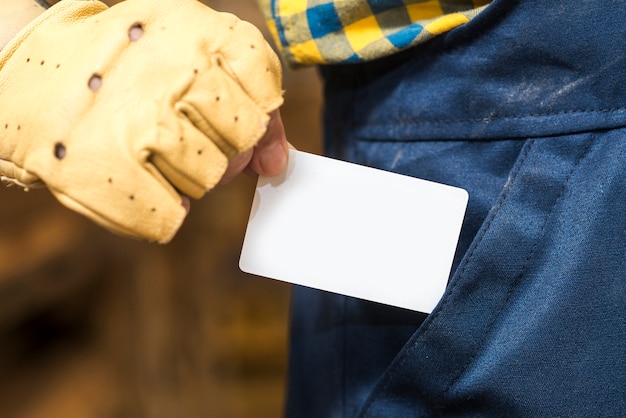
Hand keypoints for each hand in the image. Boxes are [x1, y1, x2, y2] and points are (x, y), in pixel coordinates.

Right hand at [0, 0, 283, 242]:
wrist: (32, 79)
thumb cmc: (128, 73)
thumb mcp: (188, 57)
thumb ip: (248, 103)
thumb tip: (278, 163)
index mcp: (194, 31)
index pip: (265, 87)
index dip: (253, 111)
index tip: (228, 111)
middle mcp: (170, 73)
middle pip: (243, 139)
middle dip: (221, 146)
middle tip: (180, 131)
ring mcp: (137, 123)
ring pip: (209, 179)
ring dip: (185, 177)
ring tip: (149, 151)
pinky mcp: (103, 170)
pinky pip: (168, 218)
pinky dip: (158, 211)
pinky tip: (137, 181)